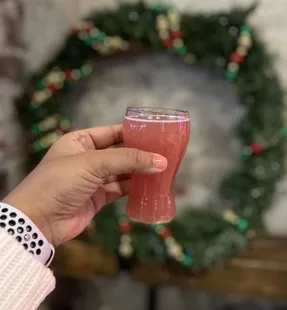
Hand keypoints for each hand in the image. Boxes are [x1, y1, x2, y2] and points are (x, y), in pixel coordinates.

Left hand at [3, 125, 166, 246]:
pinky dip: (134, 188)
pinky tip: (149, 185)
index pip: (112, 132)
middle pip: (119, 153)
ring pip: (122, 172)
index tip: (155, 135)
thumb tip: (160, 161)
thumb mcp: (93, 163)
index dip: (133, 133)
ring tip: (162, 168)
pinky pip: (120, 189)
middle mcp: (87, 158)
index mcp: (80, 141)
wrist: (39, 221)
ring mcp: (93, 179)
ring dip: (139, 171)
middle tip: (163, 153)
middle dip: (140, 154)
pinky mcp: (98, 197)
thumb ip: (127, 160)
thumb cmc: (60, 182)